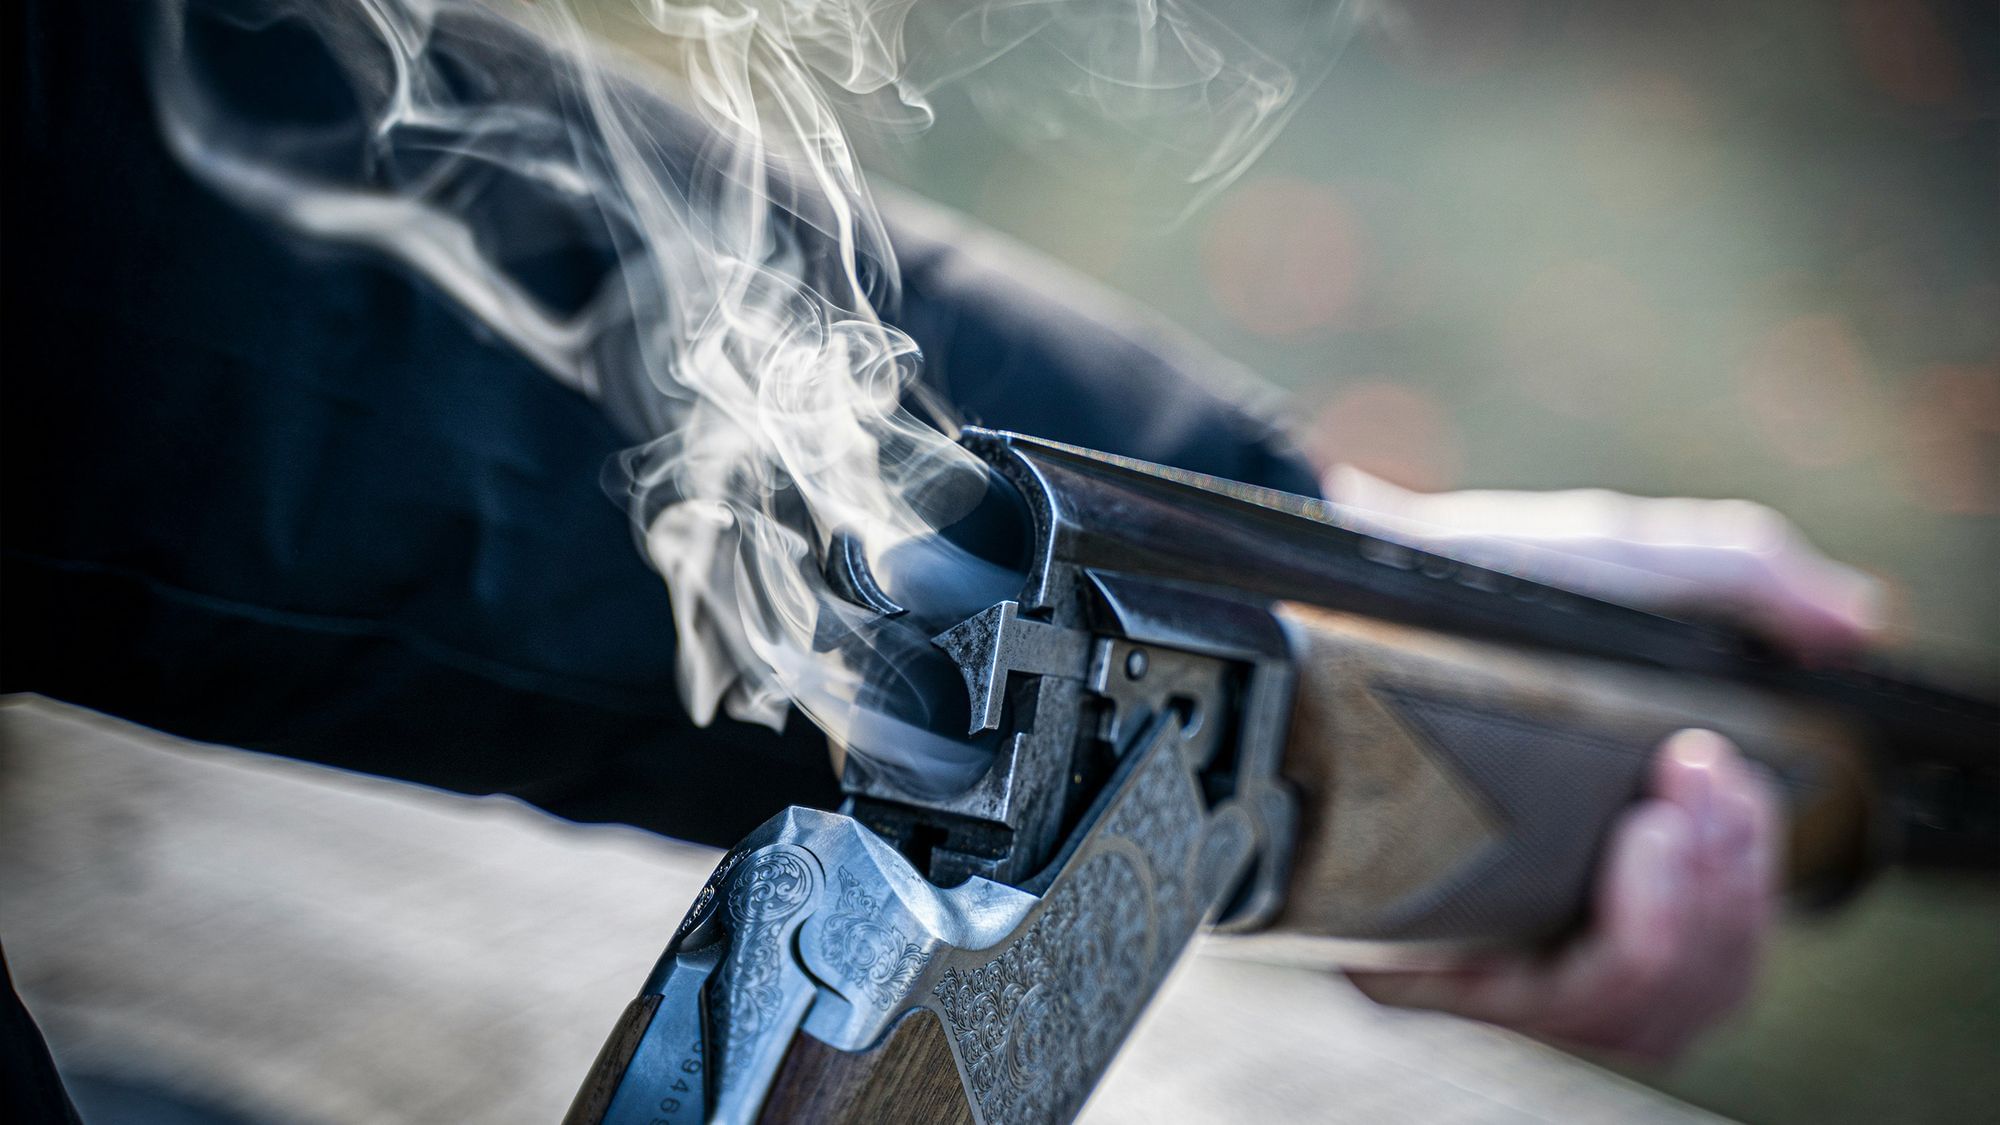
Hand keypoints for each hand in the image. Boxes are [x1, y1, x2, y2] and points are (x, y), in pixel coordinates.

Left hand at [1323, 470, 1878, 1060]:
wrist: (1355, 568)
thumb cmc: (1486, 579)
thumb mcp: (1623, 565)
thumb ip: (1742, 576)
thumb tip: (1853, 622)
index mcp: (1612, 868)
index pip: (1711, 953)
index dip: (1746, 890)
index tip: (1721, 773)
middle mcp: (1548, 924)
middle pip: (1681, 999)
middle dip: (1727, 899)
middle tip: (1700, 778)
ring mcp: (1481, 944)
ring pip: (1622, 1016)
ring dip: (1677, 928)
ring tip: (1660, 824)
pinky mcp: (1406, 950)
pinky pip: (1515, 1007)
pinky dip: (1594, 954)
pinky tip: (1620, 863)